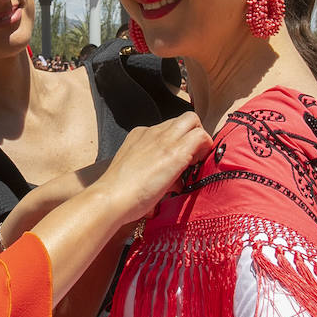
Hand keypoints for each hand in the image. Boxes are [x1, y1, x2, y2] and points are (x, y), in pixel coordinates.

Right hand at [13, 114, 211, 303]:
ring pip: (192, 120)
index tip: (178, 162)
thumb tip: (167, 181)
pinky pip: (200, 136)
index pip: (167, 128)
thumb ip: (149, 169)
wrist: (111, 197)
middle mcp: (152, 132)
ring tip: (195, 162)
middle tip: (193, 158)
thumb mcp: (133, 171)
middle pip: (182, 119)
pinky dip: (205, 146)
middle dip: (192, 134)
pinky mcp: (175, 152)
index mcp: (140, 135)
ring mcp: (164, 140)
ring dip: (200, 139)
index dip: (176, 141)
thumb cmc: (118, 194)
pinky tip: (198, 165)